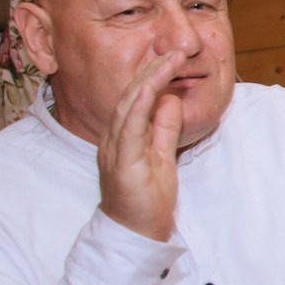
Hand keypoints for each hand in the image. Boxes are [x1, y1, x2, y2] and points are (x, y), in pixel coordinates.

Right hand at [98, 52, 184, 241]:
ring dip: (147, 81)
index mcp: (123, 136)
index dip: (152, 76)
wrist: (136, 233)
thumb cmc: (146, 198)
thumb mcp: (162, 154)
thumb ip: (164, 128)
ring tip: (166, 61)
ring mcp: (115, 150)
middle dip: (150, 70)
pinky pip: (128, 130)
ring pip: (126, 107)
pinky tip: (148, 91)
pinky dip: (137, 107)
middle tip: (171, 51)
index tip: (171, 57)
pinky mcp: (122, 163)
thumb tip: (171, 99)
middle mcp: (113, 139)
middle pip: (129, 96)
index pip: (135, 98)